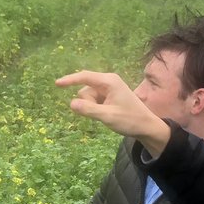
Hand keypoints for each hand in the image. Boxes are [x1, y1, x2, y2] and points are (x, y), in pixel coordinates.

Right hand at [55, 70, 171, 155]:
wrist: (146, 126)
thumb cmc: (129, 120)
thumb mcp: (107, 116)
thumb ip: (89, 110)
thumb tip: (71, 103)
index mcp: (109, 81)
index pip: (84, 77)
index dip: (69, 80)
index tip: (57, 83)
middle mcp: (108, 81)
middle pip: (85, 90)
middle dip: (87, 103)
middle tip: (103, 113)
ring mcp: (108, 88)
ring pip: (88, 97)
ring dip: (92, 107)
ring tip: (108, 114)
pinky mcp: (109, 95)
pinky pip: (94, 100)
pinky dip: (96, 108)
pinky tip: (108, 114)